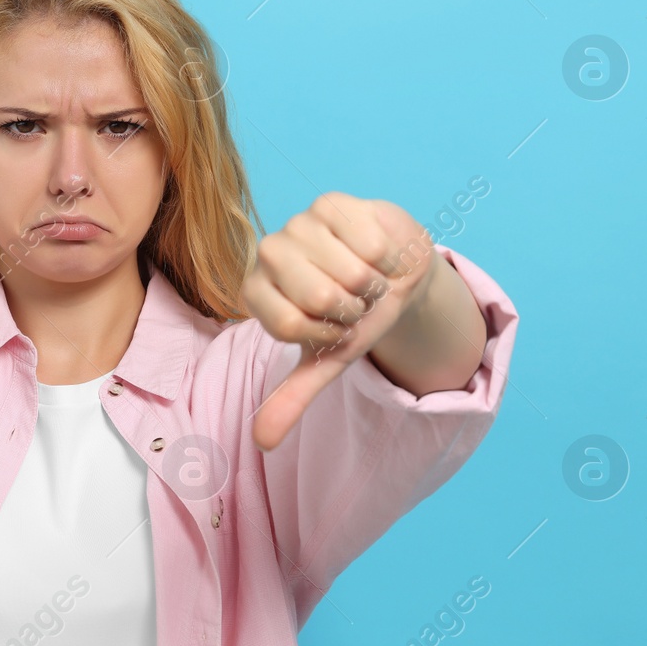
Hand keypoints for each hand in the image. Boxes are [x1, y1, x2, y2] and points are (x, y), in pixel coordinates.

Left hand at [243, 193, 436, 451]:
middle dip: (353, 309)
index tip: (332, 326)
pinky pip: (370, 244)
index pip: (290, 325)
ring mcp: (297, 223)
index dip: (327, 333)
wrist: (390, 271)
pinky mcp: (330, 203)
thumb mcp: (325, 359)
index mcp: (255, 292)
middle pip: (321, 297)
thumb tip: (262, 442)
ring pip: (351, 272)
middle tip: (353, 301)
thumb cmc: (353, 314)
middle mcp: (267, 254)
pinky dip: (385, 258)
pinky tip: (376, 253)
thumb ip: (292, 398)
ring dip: (372, 285)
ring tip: (365, 278)